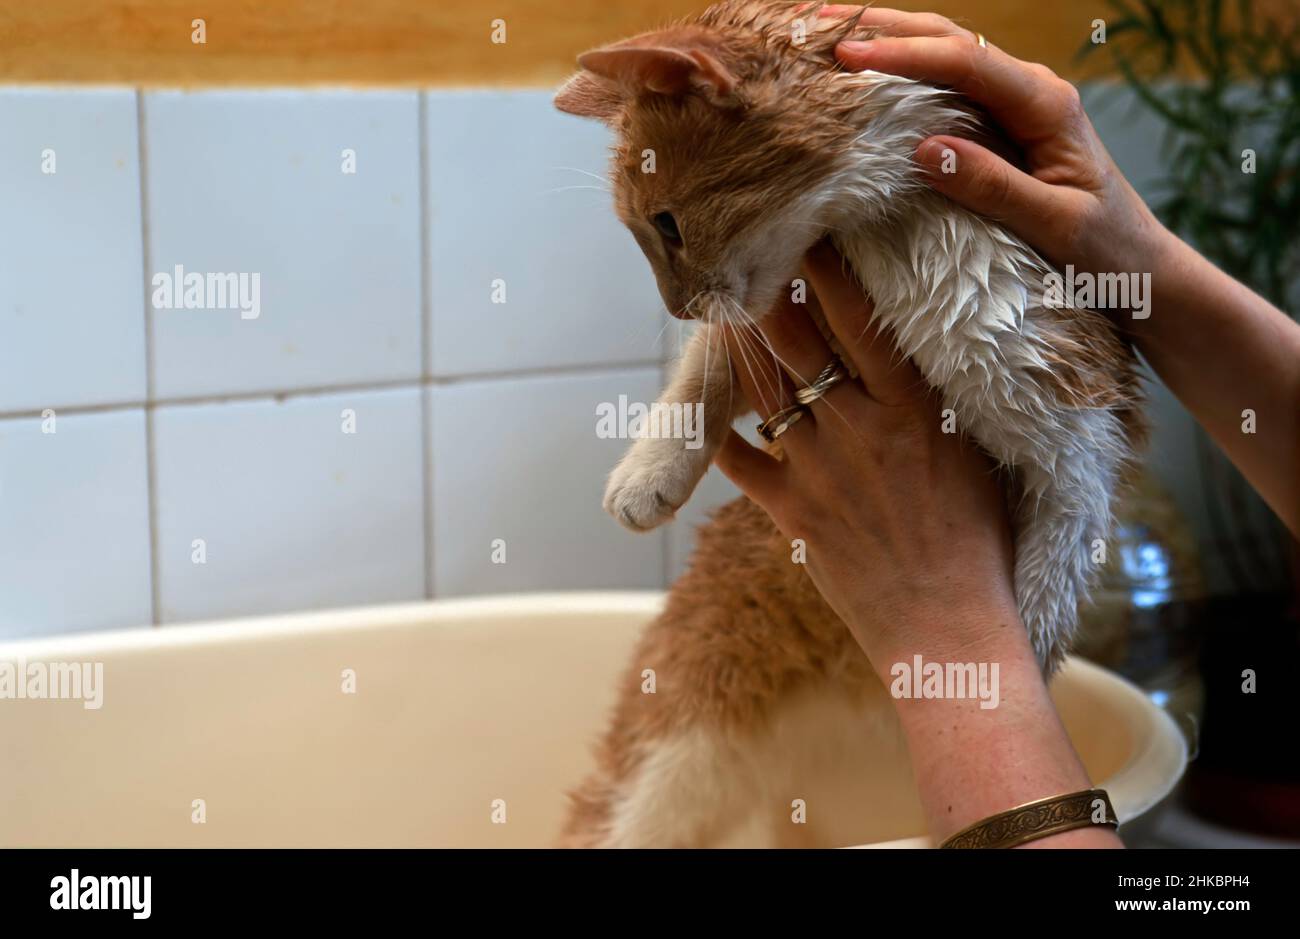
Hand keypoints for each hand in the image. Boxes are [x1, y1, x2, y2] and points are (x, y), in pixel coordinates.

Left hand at [716, 243, 1025, 674]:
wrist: (950, 629)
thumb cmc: (981, 542)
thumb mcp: (979, 455)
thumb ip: (948, 401)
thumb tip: (935, 351)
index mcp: (911, 407)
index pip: (860, 316)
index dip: (826, 268)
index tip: (808, 229)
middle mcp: (858, 426)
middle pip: (797, 339)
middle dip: (769, 291)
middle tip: (748, 254)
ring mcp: (818, 468)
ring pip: (763, 387)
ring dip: (741, 345)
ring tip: (724, 308)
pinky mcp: (791, 511)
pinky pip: (740, 461)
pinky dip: (718, 431)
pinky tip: (698, 405)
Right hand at [825, 6, 1174, 283]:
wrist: (1142, 267)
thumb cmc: (1107, 251)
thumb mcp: (1055, 226)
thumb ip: (993, 186)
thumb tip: (924, 148)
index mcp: (1047, 104)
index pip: (966, 62)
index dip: (903, 56)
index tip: (847, 57)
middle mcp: (1030, 90)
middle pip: (949, 39)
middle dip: (883, 27)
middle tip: (815, 26)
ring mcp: (1014, 104)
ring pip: (943, 54)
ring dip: (887, 40)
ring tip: (826, 34)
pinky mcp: (999, 125)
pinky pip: (943, 87)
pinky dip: (900, 73)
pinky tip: (864, 75)